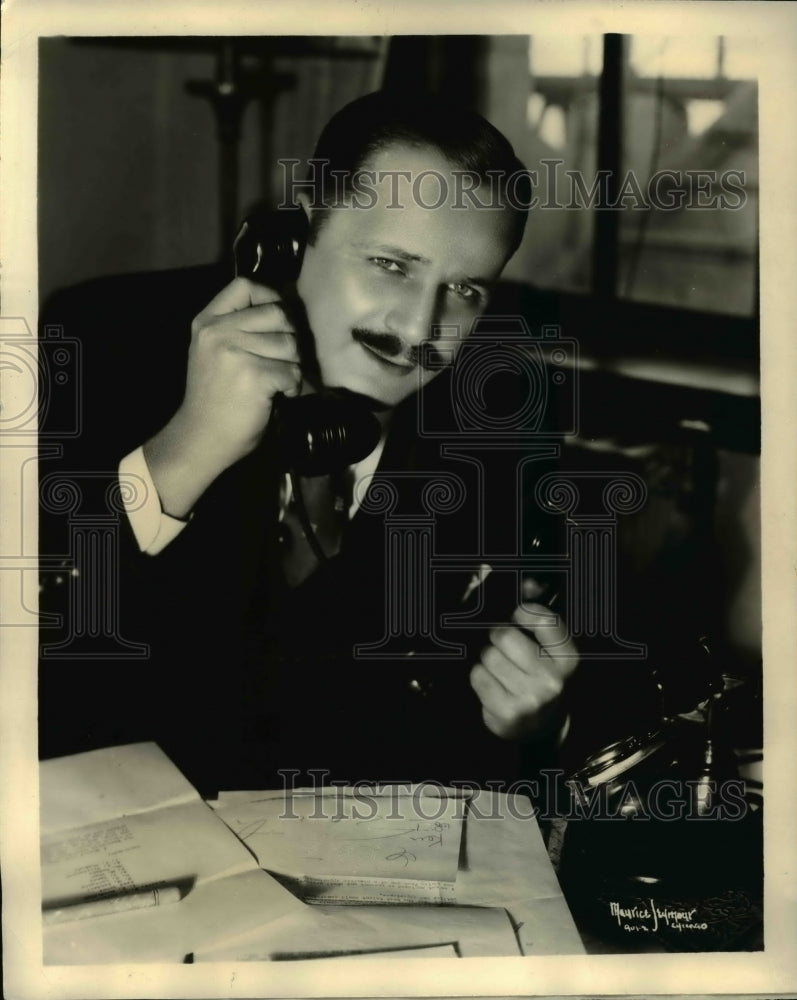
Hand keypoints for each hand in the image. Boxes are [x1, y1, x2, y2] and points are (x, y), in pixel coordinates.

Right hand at [143, 278, 301, 516]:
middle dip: (291, 336)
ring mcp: (235, 352)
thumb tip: (285, 313)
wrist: (201, 438)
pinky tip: (281, 395)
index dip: (270, 297)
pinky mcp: (254, 376)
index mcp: (207, 321)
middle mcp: (218, 331)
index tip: (278, 321)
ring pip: (290, 343)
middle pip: (277, 313)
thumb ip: (238, 328)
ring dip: (294, 364)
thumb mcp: (212, 352)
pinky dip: (294, 386)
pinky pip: (292, 371)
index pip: (245, 286)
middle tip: (286, 358)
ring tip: (281, 380)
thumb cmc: (212, 398)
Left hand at [469, 578, 579, 740]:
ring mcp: (530, 698)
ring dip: (488, 659)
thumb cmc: (540, 677)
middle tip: (504, 649)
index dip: (523, 612)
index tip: (517, 616)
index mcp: (568, 658)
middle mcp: (553, 679)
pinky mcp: (507, 712)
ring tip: (500, 669)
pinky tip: (493, 684)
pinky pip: (478, 676)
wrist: (540, 726)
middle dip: (498, 638)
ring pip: (488, 655)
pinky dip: (480, 676)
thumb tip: (530, 582)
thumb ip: (540, 615)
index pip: (544, 620)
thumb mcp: (549, 649)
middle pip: (505, 635)